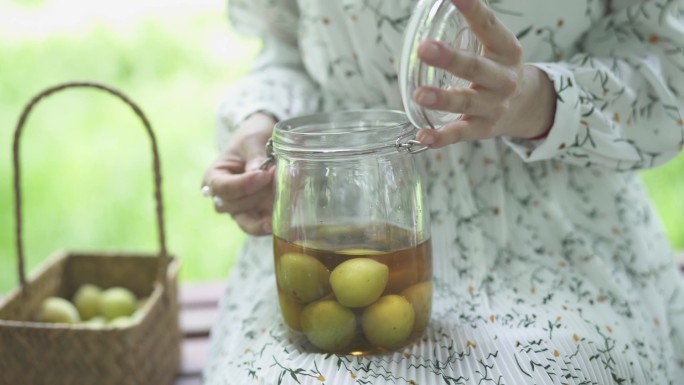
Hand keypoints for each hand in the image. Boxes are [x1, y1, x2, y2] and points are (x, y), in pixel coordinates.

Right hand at [202, 112, 275, 235]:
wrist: (263, 140)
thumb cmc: (251, 138)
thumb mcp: (252, 139)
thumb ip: (254, 155)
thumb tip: (259, 172)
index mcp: (213, 177)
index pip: (223, 188)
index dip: (243, 185)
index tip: (264, 175)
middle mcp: (223, 197)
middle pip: (234, 206)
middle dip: (257, 195)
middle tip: (277, 179)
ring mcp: (240, 209)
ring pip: (247, 220)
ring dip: (265, 209)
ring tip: (283, 195)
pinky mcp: (257, 214)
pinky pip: (261, 225)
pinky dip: (272, 222)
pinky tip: (285, 218)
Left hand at [414, 0, 555, 148]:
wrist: (525, 105)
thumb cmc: (498, 68)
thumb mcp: (495, 45)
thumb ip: (474, 26)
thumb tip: (443, 1)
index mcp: (506, 50)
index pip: (489, 26)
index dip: (473, 10)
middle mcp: (503, 78)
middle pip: (475, 68)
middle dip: (450, 59)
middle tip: (425, 49)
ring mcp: (494, 106)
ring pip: (467, 102)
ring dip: (443, 98)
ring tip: (420, 94)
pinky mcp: (482, 129)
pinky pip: (460, 134)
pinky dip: (441, 137)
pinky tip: (423, 136)